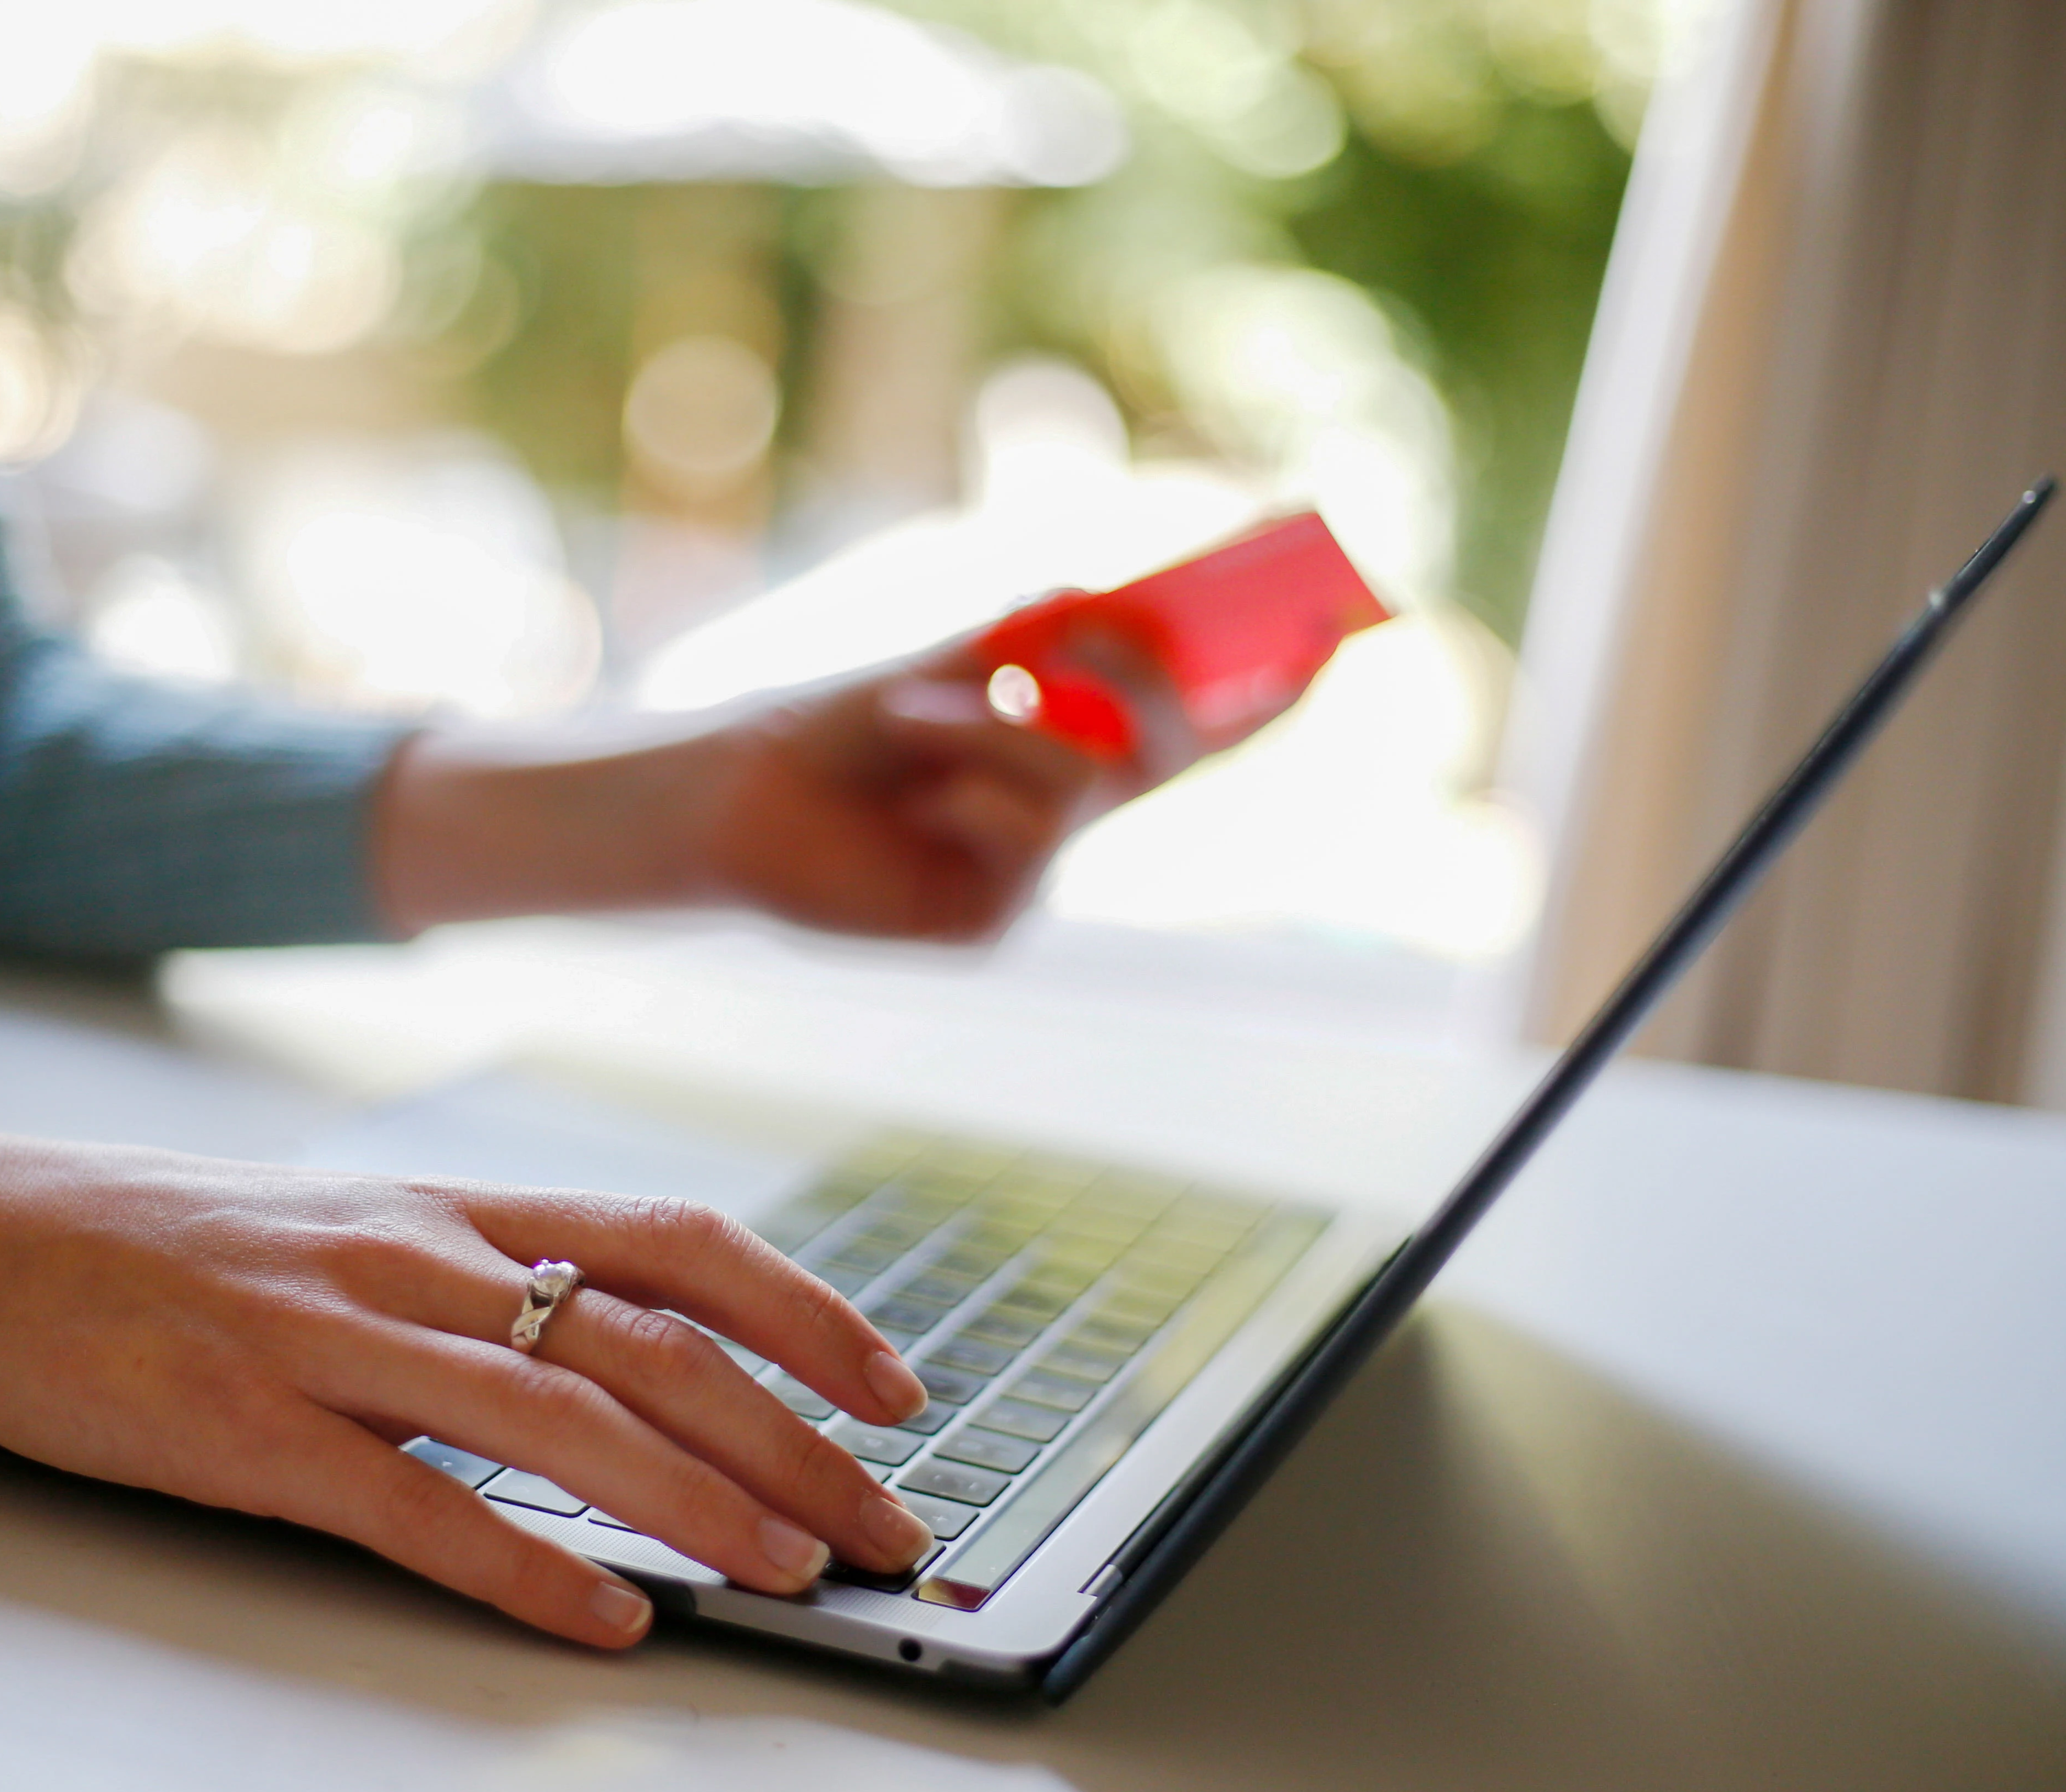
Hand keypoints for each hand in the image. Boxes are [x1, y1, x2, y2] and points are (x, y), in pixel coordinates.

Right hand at [0, 1109, 937, 1647]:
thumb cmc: (153, 1237)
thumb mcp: (335, 1224)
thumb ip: (468, 1273)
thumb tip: (602, 1343)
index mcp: (443, 1208)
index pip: (674, 1238)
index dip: (805, 1310)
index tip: (893, 1384)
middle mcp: (413, 1260)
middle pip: (655, 1341)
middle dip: (796, 1439)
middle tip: (882, 1522)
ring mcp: (330, 1341)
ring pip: (563, 1418)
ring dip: (697, 1504)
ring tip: (786, 1575)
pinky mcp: (248, 1430)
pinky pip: (414, 1507)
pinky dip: (524, 1570)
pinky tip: (600, 1622)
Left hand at [681, 612, 1220, 940]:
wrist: (737, 802)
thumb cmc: (831, 733)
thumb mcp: (936, 663)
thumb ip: (1020, 639)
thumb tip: (1097, 596)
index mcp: (1063, 754)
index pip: (1190, 728)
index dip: (1268, 692)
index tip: (1327, 631)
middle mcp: (1061, 818)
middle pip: (1168, 751)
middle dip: (1145, 681)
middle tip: (1093, 627)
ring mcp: (1031, 874)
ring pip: (1080, 782)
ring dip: (995, 725)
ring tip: (910, 711)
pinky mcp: (989, 922)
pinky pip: (1025, 838)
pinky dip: (971, 788)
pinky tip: (916, 799)